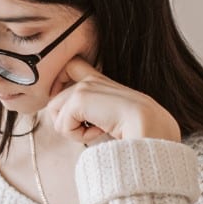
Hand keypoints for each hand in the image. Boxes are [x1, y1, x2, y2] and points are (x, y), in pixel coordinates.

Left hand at [43, 56, 181, 143]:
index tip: (69, 108)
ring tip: (97, 130)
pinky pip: (62, 126)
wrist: (149, 127)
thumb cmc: (135, 129)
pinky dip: (77, 136)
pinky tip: (99, 131)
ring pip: (54, 114)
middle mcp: (90, 79)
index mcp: (100, 81)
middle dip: (65, 122)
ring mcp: (84, 87)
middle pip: (53, 101)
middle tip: (91, 129)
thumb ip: (91, 114)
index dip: (59, 84)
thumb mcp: (109, 118)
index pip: (71, 67)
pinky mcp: (80, 98)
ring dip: (73, 131)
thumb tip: (66, 125)